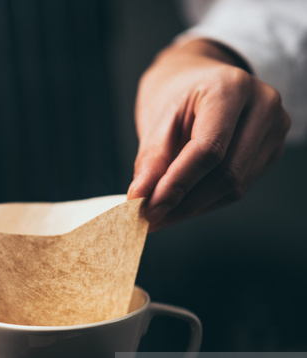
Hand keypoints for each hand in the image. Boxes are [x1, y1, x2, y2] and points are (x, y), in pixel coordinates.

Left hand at [128, 38, 289, 231]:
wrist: (201, 78)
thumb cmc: (177, 94)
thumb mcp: (158, 118)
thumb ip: (151, 159)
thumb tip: (141, 198)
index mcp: (231, 88)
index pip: (208, 149)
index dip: (176, 185)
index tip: (147, 209)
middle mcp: (263, 106)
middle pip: (226, 172)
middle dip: (183, 203)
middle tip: (148, 219)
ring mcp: (274, 129)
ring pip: (235, 186)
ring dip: (193, 207)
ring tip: (160, 215)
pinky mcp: (272, 150)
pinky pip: (240, 187)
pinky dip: (206, 201)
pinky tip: (181, 204)